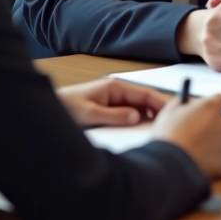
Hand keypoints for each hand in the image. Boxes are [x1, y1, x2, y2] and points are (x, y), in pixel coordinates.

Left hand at [56, 78, 170, 126]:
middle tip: (166, 127)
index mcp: (116, 87)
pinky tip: (138, 132)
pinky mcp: (109, 110)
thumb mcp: (90, 114)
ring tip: (156, 131)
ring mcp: (114, 100)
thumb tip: (137, 117)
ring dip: (145, 119)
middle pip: (144, 101)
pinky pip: (127, 115)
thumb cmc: (66, 107)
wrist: (48, 110)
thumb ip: (114, 115)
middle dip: (156, 112)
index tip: (172, 114)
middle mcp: (117, 91)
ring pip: (137, 109)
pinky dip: (135, 122)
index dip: (160, 103)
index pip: (145, 93)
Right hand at [151, 94, 220, 178]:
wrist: (170, 166)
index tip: (206, 111)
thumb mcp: (170, 112)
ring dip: (213, 142)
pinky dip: (214, 158)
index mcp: (211, 106)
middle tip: (197, 134)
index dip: (213, 105)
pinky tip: (198, 161)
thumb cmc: (167, 137)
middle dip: (212, 126)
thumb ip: (183, 104)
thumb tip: (188, 105)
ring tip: (194, 151)